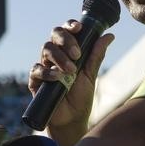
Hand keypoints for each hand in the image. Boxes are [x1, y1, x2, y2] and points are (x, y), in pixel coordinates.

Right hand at [28, 20, 113, 134]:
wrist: (72, 120)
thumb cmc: (80, 97)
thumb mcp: (90, 75)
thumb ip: (96, 55)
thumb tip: (109, 36)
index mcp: (68, 51)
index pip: (66, 31)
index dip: (70, 26)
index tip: (79, 28)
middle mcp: (55, 56)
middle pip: (54, 35)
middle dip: (66, 40)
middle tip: (77, 54)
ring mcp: (44, 67)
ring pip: (46, 49)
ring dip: (59, 57)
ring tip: (71, 71)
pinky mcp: (35, 81)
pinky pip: (36, 69)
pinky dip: (47, 72)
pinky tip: (57, 78)